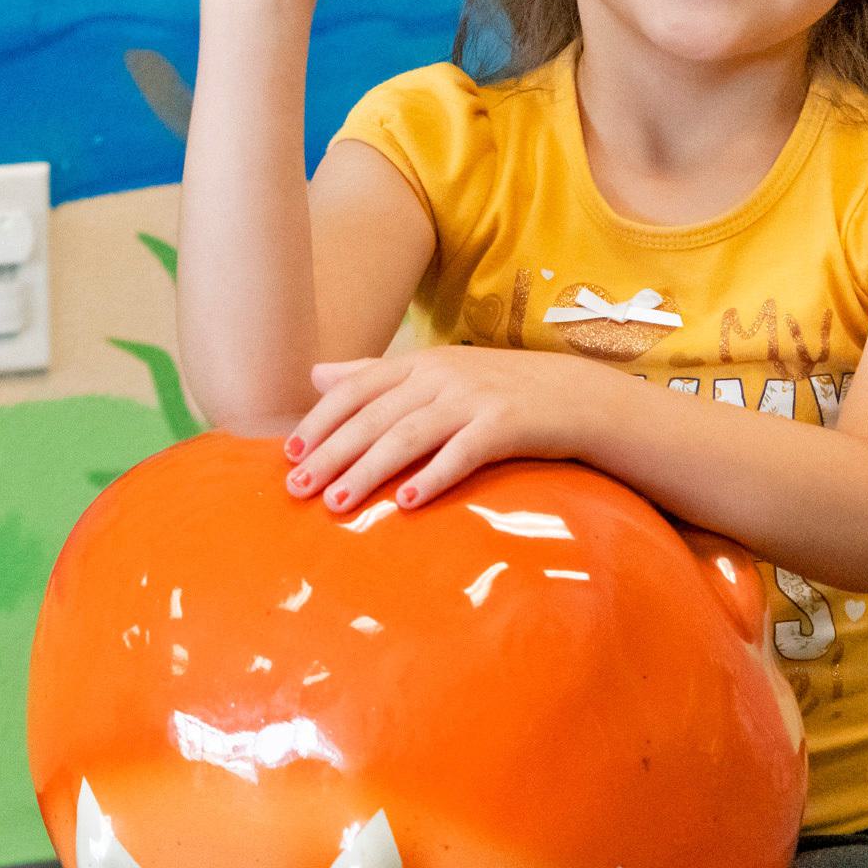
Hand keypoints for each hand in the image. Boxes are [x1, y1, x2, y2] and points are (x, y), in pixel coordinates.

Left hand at [282, 346, 607, 512]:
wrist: (577, 395)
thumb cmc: (498, 390)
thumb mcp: (436, 372)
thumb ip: (375, 374)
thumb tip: (316, 374)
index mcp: (419, 362)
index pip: (356, 388)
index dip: (321, 420)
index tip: (290, 453)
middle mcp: (441, 375)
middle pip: (374, 416)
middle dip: (332, 453)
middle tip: (298, 488)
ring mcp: (474, 398)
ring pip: (408, 435)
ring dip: (369, 471)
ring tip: (337, 504)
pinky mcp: (507, 425)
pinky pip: (463, 452)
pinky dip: (433, 476)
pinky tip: (408, 503)